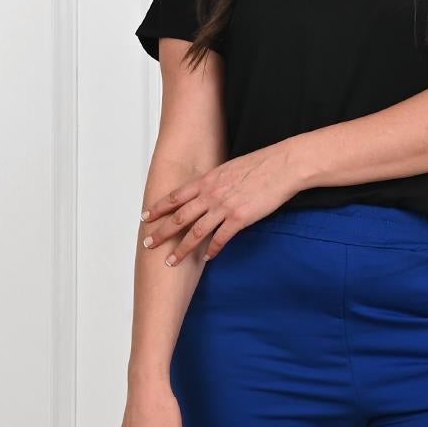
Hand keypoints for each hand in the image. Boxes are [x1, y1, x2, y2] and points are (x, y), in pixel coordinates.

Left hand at [140, 141, 303, 264]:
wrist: (282, 166)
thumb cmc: (261, 165)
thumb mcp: (229, 168)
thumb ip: (215, 182)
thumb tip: (207, 191)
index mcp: (207, 180)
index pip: (175, 197)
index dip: (158, 208)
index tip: (145, 218)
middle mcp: (211, 194)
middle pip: (179, 217)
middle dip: (161, 232)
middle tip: (148, 244)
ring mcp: (224, 207)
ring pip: (196, 232)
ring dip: (181, 249)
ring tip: (171, 261)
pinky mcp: (240, 218)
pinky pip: (221, 238)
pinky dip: (212, 250)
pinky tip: (207, 258)